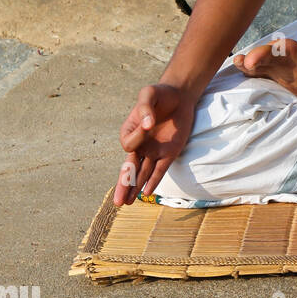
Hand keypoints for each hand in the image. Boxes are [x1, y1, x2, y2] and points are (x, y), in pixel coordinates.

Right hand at [114, 84, 196, 205]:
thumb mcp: (149, 94)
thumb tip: (147, 125)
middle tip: (117, 202)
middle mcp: (140, 145)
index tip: (148, 123)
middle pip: (129, 168)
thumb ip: (145, 108)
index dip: (138, 137)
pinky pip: (160, 170)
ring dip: (135, 188)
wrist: (180, 95)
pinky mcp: (169, 153)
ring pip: (142, 173)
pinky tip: (148, 192)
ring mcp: (154, 151)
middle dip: (123, 185)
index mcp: (130, 132)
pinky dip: (154, 180)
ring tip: (126, 203)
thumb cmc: (160, 94)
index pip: (129, 144)